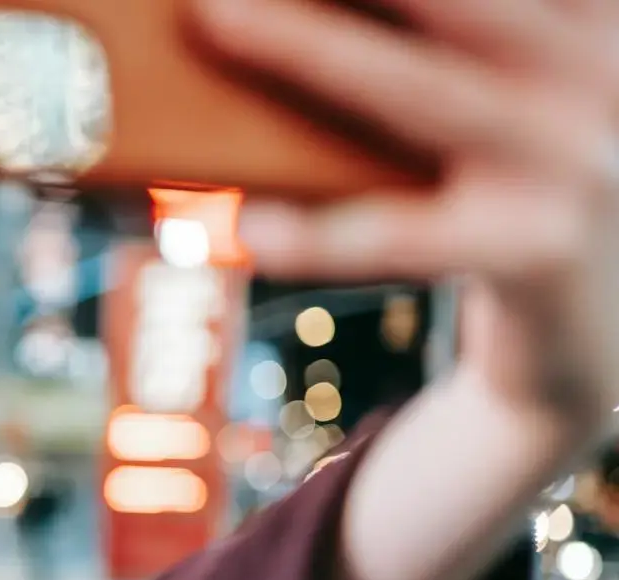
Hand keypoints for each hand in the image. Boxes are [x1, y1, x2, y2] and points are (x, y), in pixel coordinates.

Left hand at [187, 0, 618, 430]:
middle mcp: (595, 61)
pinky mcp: (536, 246)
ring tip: (217, 15)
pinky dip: (319, 234)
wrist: (594, 330)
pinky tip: (247, 225)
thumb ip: (439, 35)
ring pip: (419, 89)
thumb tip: (261, 15)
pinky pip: (403, 236)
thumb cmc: (514, 179)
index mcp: (586, 12)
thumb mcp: (509, 83)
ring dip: (308, 49)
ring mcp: (574, 153)